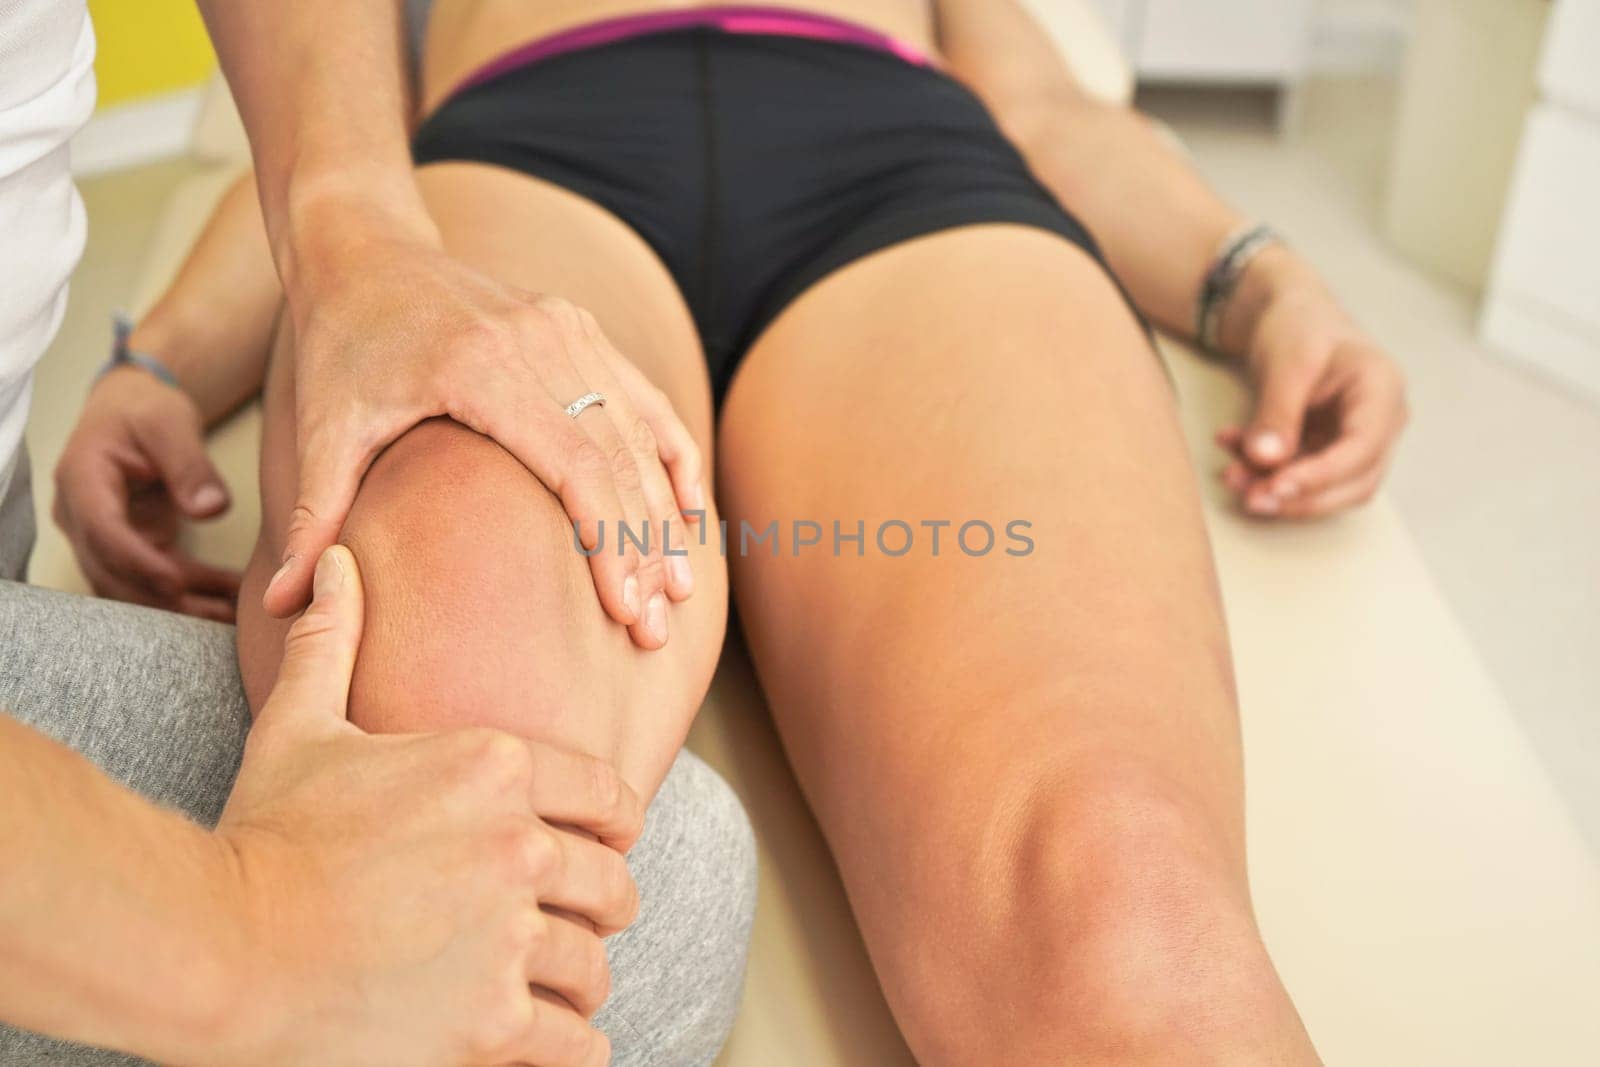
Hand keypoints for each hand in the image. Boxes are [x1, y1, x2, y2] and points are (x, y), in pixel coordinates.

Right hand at [53, 366, 240, 619]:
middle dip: (163, 597)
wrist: (131, 411)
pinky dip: (188, 594)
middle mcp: (80, 515)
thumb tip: (211, 510)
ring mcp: (100, 537)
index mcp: (82, 480)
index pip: (102, 531)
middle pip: (112, 570)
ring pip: (130, 586)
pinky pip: (151, 581)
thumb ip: (190, 465)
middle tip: (216, 614)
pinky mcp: (125, 548)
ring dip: (179, 605)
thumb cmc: (145, 410)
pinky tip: (228, 600)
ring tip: (231, 615)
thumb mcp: (169, 423)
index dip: (137, 561)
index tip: (176, 582)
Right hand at [211, 546, 640, 1065]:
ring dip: (578, 979)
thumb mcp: (299, 727)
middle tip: (577, 923)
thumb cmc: (262, 834)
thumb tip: (333, 563)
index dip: (615, 827)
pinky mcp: (492, 1023)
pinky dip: (572, 1045)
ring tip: (556, 986)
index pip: (612, 799)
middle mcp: (519, 847)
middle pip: (612, 886)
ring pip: (594, 965)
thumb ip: (332, 643)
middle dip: (599, 905)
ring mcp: (509, 938)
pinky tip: (556, 1041)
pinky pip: (576, 1043)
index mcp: (494, 769)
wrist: (217, 947)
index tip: (605, 846)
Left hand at [266, 216, 701, 649]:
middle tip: (654, 628)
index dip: (609, 545)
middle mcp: (541, 340)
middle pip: (619, 460)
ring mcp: (570, 328)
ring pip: (641, 433)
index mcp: (483, 368)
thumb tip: (278, 607)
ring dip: (665, 515)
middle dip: (643, 551)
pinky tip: (689, 513)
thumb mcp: (323, 429)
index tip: (624, 611)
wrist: (365, 248)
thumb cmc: (343, 345)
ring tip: (680, 590)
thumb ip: (313, 518)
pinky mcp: (582, 326)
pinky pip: (644, 399)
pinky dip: (671, 457)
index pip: (575, 468)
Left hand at [1214, 251, 1407, 519]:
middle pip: (1354, 481)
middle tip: (1250, 498)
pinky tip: (1232, 450)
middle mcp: (1381, 421)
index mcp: (1382, 390)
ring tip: (1230, 476)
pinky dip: (1266, 471)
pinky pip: (1302, 473)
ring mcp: (1357, 438)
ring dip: (1278, 490)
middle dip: (1300, 497)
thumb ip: (1277, 411)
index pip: (1362, 449)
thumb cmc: (1298, 324)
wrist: (1288, 313)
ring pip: (1328, 488)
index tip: (1276, 487)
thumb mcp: (1285, 361)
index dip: (1321, 476)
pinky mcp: (1330, 448)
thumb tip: (1266, 461)